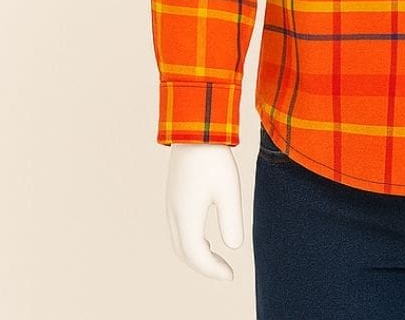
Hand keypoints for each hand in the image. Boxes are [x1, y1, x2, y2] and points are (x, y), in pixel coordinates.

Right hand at [165, 142, 244, 279]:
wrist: (195, 130)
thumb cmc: (213, 158)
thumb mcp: (228, 190)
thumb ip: (231, 220)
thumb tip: (233, 246)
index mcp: (186, 216)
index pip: (196, 255)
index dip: (213, 270)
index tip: (231, 275)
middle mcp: (174, 213)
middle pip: (184, 252)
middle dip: (203, 266)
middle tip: (224, 271)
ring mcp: (171, 204)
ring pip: (178, 242)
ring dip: (195, 255)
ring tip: (216, 258)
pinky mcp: (174, 196)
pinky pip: (177, 229)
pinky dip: (190, 242)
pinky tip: (207, 237)